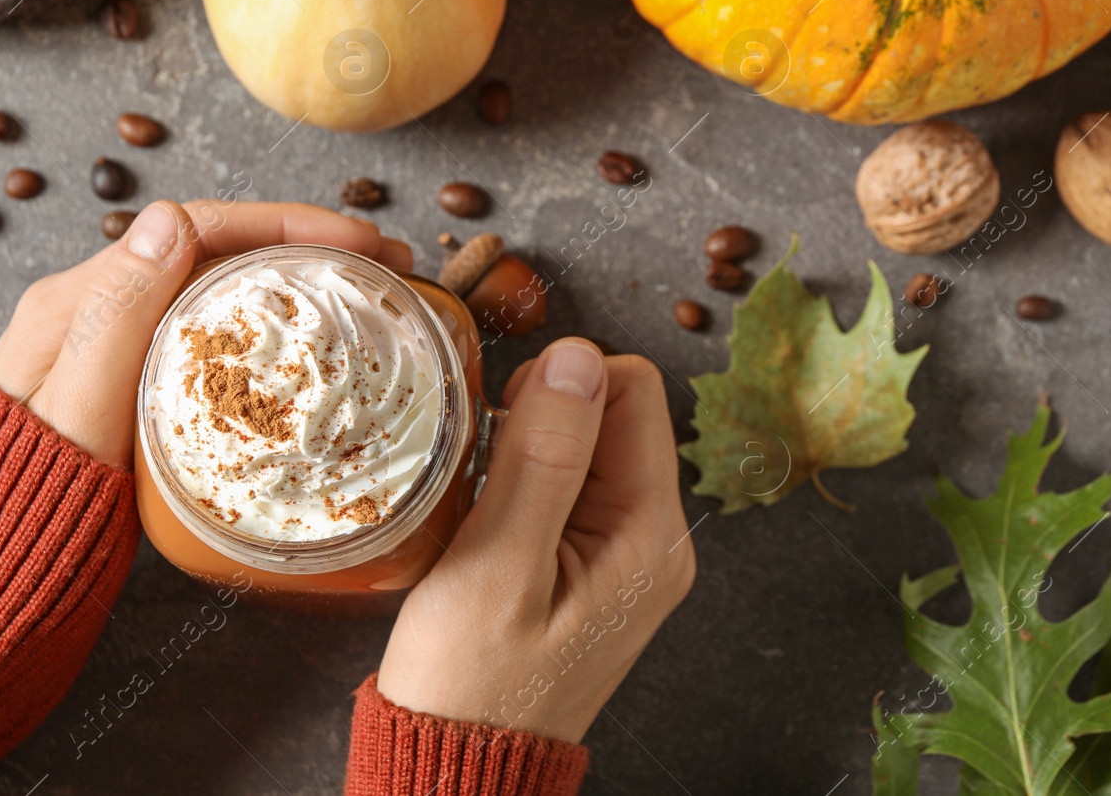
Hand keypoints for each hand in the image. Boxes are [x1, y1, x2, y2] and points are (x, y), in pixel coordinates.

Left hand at [0, 200, 412, 467]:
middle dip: (304, 245)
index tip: (357, 239)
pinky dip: (270, 328)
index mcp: (75, 301)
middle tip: (383, 262)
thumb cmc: (27, 511)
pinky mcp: (138, 392)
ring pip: (219, 290)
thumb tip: (171, 219)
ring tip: (365, 294)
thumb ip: (115, 318)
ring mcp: (118, 352)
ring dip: (294, 281)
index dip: (284, 224)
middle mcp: (95, 313)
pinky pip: (212, 337)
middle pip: (214, 250)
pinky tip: (311, 349)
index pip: (194, 228)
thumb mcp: (75, 412)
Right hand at [377, 338, 695, 742]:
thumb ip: (544, 456)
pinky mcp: (590, 563)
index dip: (561, 386)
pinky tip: (489, 529)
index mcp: (650, 532)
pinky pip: (565, 487)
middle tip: (488, 481)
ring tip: (485, 515)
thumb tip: (576, 356)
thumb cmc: (471, 683)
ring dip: (526, 455)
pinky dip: (520, 487)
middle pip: (612, 412)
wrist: (456, 768)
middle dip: (542, 422)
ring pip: (583, 445)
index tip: (505, 432)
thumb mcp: (499, 562)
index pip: (633, 387)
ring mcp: (624, 551)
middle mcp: (654, 536)